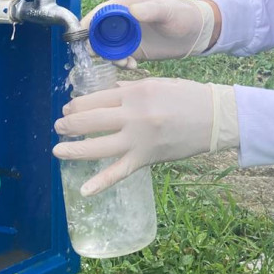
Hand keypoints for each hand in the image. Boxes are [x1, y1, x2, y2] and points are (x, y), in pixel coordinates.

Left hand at [53, 78, 238, 195]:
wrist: (214, 117)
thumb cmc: (186, 96)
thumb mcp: (155, 83)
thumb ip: (129, 89)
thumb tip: (106, 93)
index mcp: (135, 92)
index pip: (95, 99)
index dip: (77, 105)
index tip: (69, 109)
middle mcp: (133, 115)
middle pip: (91, 120)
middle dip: (70, 124)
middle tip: (59, 126)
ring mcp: (139, 138)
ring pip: (98, 146)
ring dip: (74, 148)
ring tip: (58, 149)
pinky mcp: (147, 157)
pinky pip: (120, 172)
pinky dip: (101, 183)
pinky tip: (84, 190)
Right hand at [82, 0, 217, 66]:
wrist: (196, 33)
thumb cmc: (183, 15)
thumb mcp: (168, 12)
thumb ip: (151, 10)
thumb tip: (132, 10)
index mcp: (128, 3)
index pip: (101, 11)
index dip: (89, 22)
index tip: (82, 36)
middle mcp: (124, 18)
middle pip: (98, 30)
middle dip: (97, 44)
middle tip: (105, 56)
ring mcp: (127, 34)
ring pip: (106, 46)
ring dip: (110, 56)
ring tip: (125, 63)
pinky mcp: (133, 48)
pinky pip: (118, 57)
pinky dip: (120, 62)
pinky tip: (132, 66)